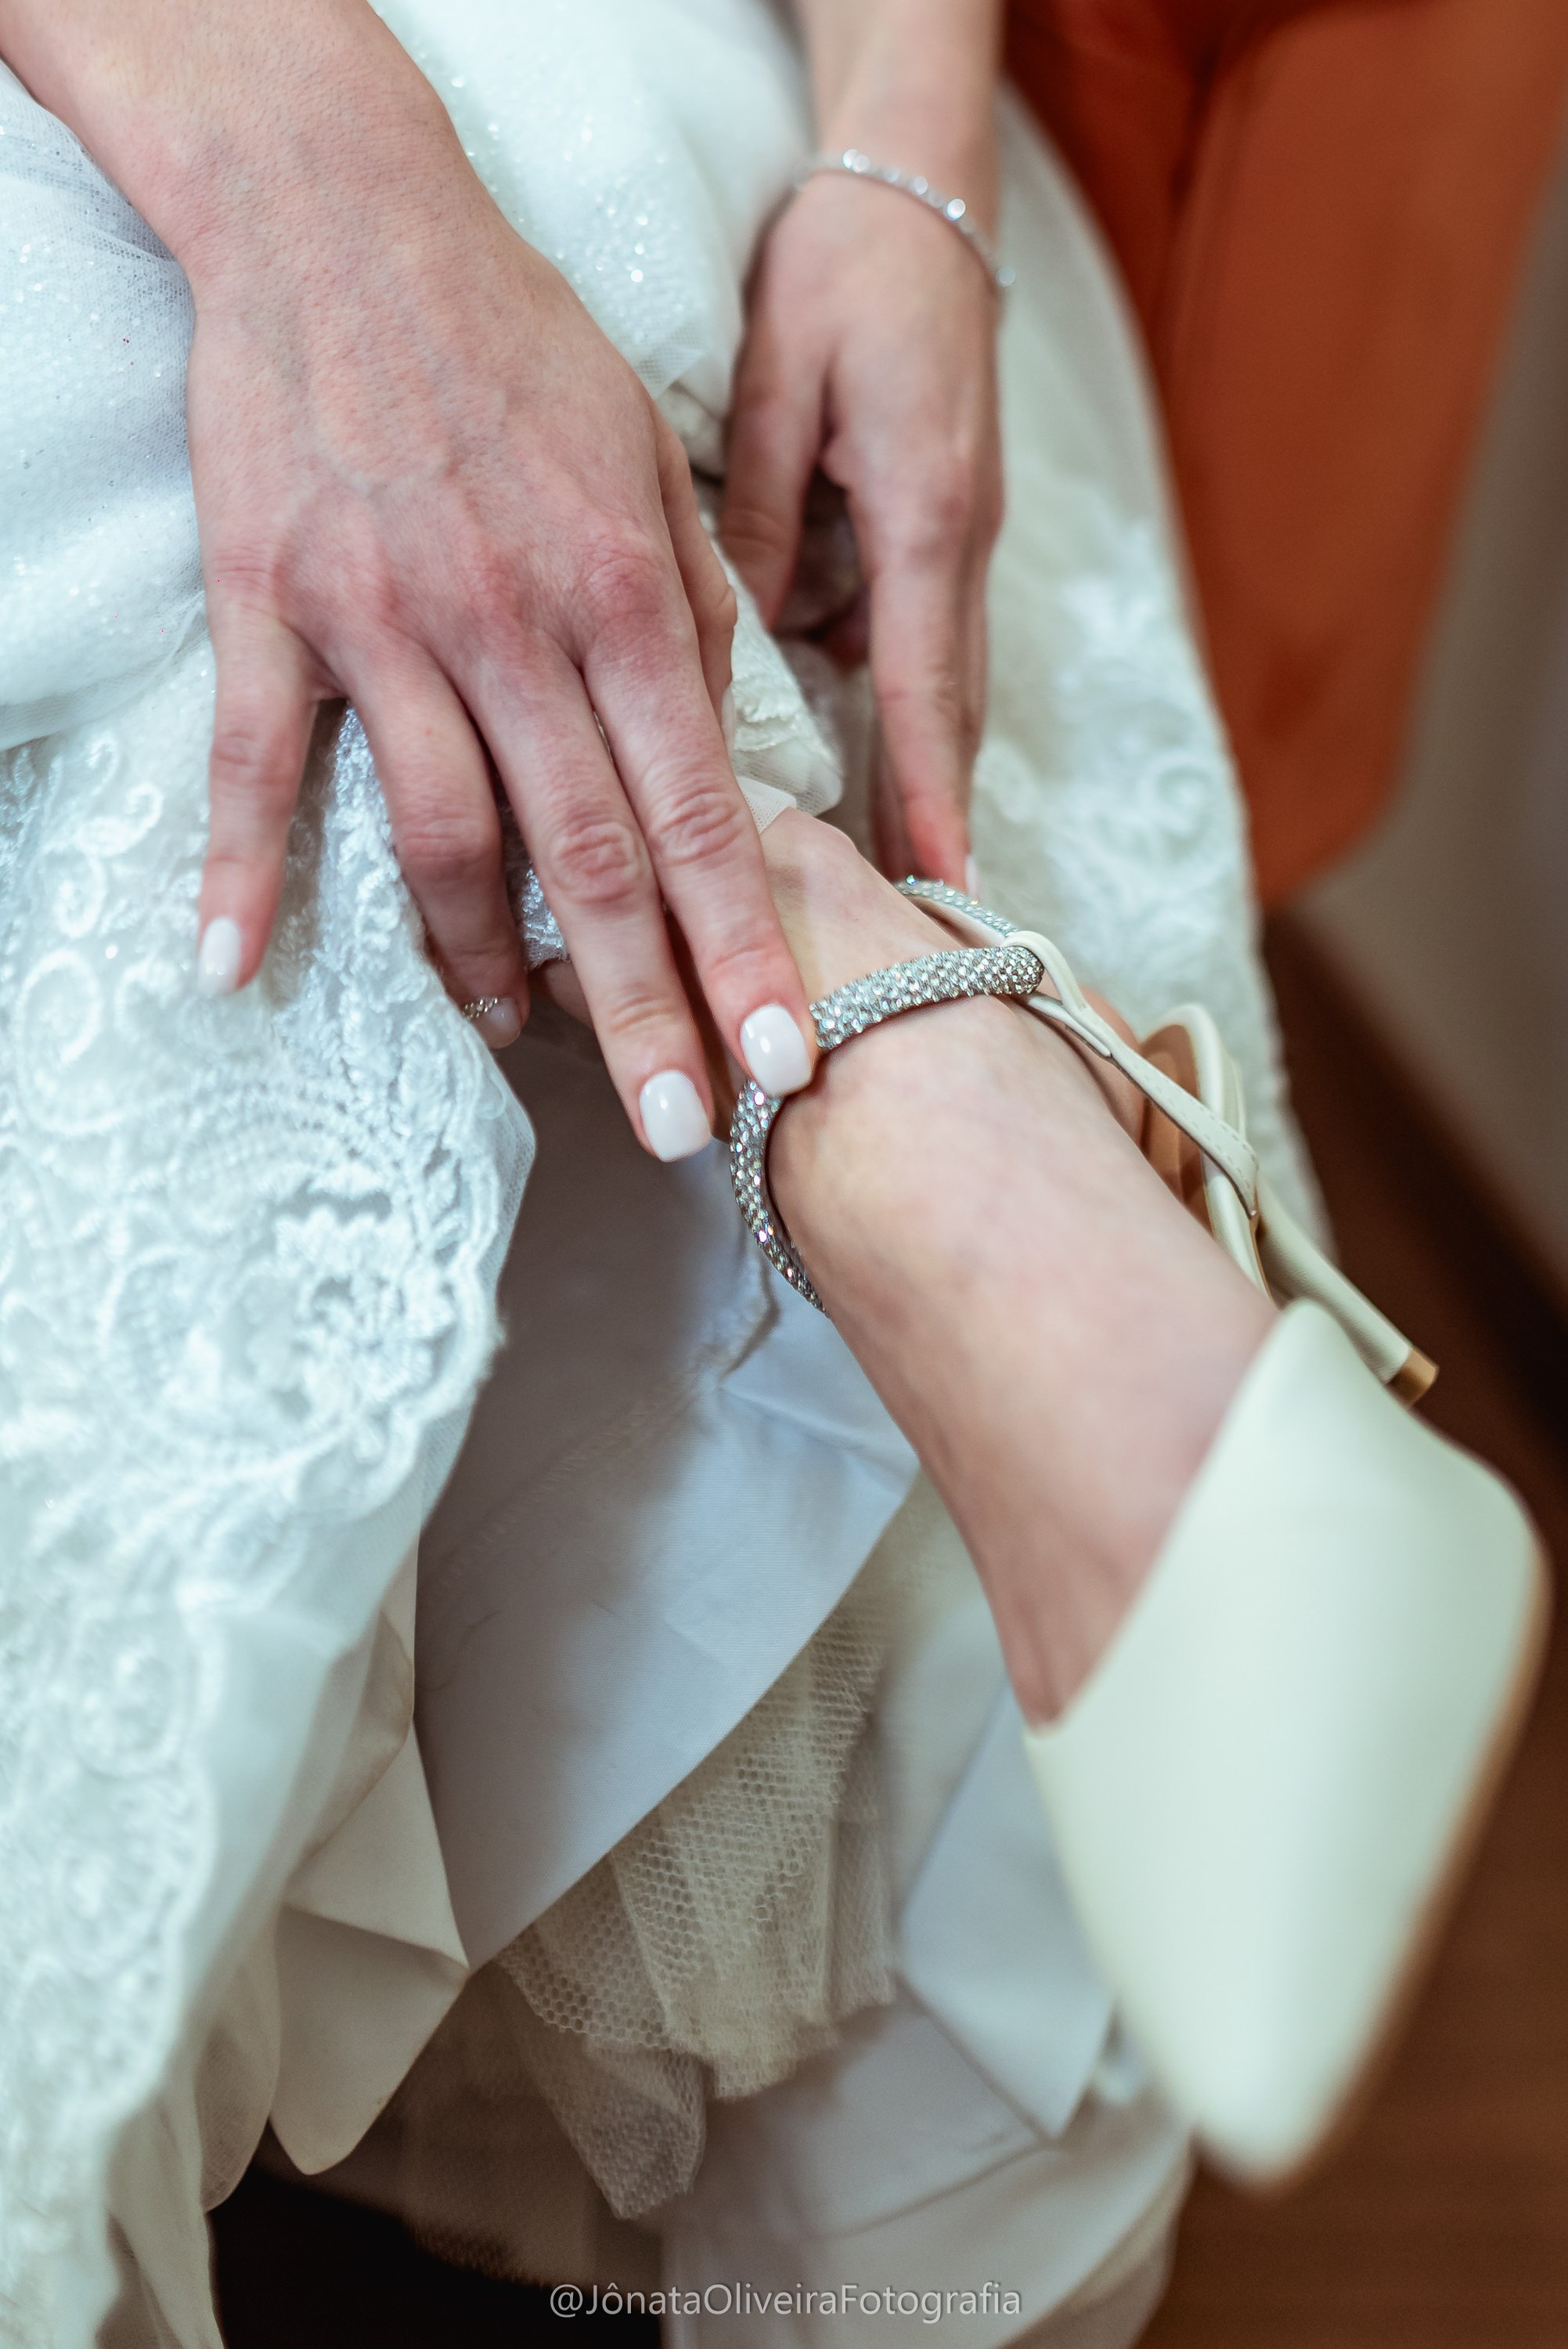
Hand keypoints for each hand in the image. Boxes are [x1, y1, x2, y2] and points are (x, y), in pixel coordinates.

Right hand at [0, 0, 815, 1156]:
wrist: (346, 212)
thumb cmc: (519, 338)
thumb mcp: (651, 457)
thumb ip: (697, 609)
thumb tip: (722, 741)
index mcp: (628, 595)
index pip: (700, 816)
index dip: (743, 952)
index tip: (782, 1062)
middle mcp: (516, 624)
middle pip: (592, 859)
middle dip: (643, 1008)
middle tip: (677, 1129)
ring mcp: (384, 620)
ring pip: (441, 835)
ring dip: (480, 960)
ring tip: (515, 1038)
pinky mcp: (272, 604)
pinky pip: (252, 760)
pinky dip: (237, 867)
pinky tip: (228, 963)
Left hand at [722, 166, 1003, 885]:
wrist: (923, 193)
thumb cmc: (846, 272)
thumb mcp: (781, 385)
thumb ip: (761, 519)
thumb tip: (744, 642)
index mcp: (925, 515)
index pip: (927, 685)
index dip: (930, 792)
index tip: (938, 882)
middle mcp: (960, 546)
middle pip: (951, 708)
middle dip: (935, 814)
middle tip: (916, 923)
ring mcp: (961, 541)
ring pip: (942, 680)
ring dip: (923, 771)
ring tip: (890, 872)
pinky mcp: (944, 528)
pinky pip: (921, 636)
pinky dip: (903, 703)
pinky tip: (863, 751)